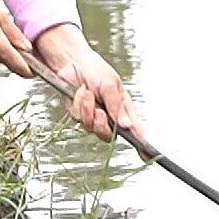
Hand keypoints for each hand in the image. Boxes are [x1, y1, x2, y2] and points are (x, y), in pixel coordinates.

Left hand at [33, 24, 140, 143]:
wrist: (71, 61)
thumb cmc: (95, 70)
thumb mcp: (109, 84)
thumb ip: (116, 106)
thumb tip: (127, 126)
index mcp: (123, 108)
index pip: (135, 131)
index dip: (142, 146)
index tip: (147, 157)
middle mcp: (110, 116)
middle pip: (109, 136)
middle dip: (102, 126)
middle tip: (100, 112)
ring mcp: (93, 116)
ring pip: (91, 128)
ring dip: (88, 110)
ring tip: (88, 93)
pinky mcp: (79, 114)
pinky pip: (78, 118)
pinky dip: (78, 104)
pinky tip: (80, 92)